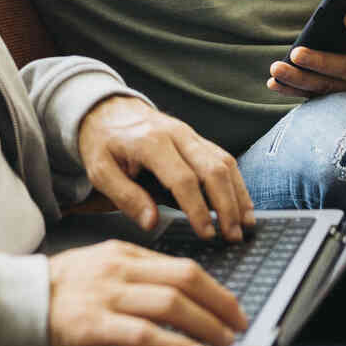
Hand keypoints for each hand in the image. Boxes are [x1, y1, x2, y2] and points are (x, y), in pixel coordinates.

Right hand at [46, 240, 249, 345]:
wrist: (13, 302)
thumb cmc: (59, 291)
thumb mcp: (100, 269)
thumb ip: (136, 276)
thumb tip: (182, 297)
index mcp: (122, 254)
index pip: (182, 266)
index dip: (215, 289)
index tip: (233, 308)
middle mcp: (118, 270)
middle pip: (184, 279)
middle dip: (220, 304)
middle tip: (240, 325)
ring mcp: (106, 296)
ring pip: (170, 304)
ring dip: (206, 325)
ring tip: (226, 342)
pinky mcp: (93, 325)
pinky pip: (143, 334)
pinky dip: (175, 345)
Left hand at [76, 96, 253, 240]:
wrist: (106, 109)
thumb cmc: (103, 142)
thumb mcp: (101, 171)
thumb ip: (125, 196)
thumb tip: (152, 222)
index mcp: (151, 142)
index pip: (183, 179)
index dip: (198, 209)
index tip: (207, 233)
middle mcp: (177, 135)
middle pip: (213, 169)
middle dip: (227, 205)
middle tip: (232, 236)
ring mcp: (190, 134)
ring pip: (225, 162)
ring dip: (238, 195)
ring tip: (245, 225)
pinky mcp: (197, 139)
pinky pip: (224, 158)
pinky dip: (237, 183)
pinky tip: (242, 204)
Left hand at [268, 12, 345, 98]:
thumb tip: (342, 2)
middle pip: (345, 70)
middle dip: (319, 62)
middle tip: (296, 53)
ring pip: (326, 87)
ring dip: (298, 79)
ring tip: (276, 69)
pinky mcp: (340, 101)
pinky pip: (315, 96)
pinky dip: (293, 90)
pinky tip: (274, 83)